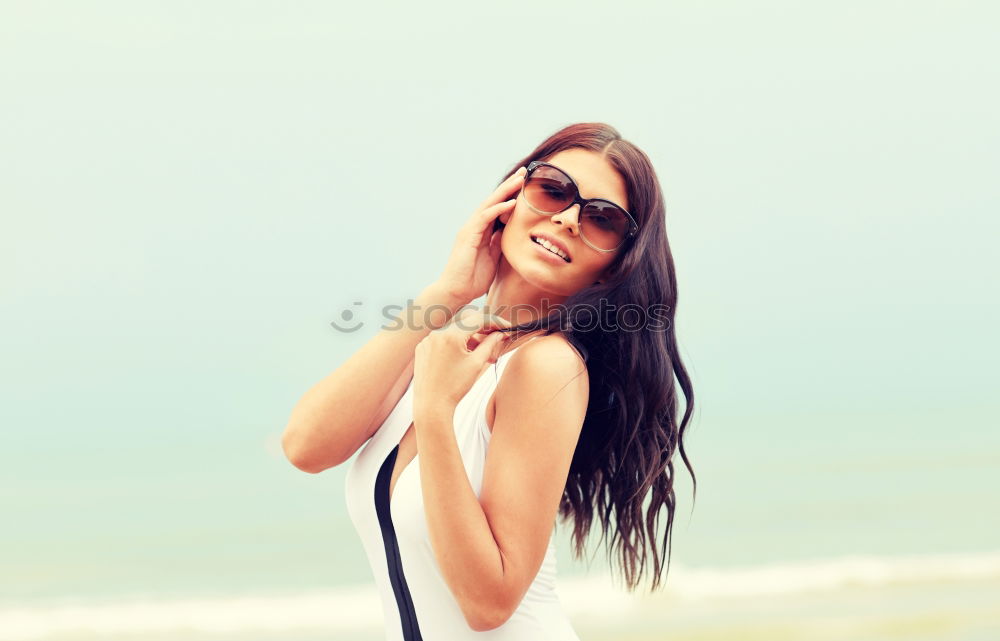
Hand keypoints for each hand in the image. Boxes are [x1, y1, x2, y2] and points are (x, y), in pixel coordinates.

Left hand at [413, 308, 513, 417]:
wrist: (432, 404)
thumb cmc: (455, 387)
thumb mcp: (476, 363)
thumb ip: (489, 344)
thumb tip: (499, 333)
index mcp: (451, 335)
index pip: (478, 319)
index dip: (495, 322)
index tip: (506, 327)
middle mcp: (437, 333)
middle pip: (466, 323)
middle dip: (483, 330)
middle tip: (498, 337)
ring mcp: (427, 340)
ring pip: (454, 332)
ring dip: (469, 338)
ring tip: (482, 354)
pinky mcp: (422, 348)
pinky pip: (442, 340)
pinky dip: (454, 344)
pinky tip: (463, 357)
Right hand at [433, 166, 526, 304]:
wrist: (455, 292)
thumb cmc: (472, 278)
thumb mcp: (493, 258)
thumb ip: (499, 243)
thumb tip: (510, 232)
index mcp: (481, 231)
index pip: (497, 208)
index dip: (511, 195)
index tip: (526, 185)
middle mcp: (474, 226)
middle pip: (493, 201)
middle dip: (509, 186)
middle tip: (524, 172)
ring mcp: (470, 229)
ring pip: (489, 204)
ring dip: (505, 191)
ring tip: (520, 180)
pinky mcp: (468, 236)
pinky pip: (484, 218)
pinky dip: (498, 209)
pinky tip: (511, 203)